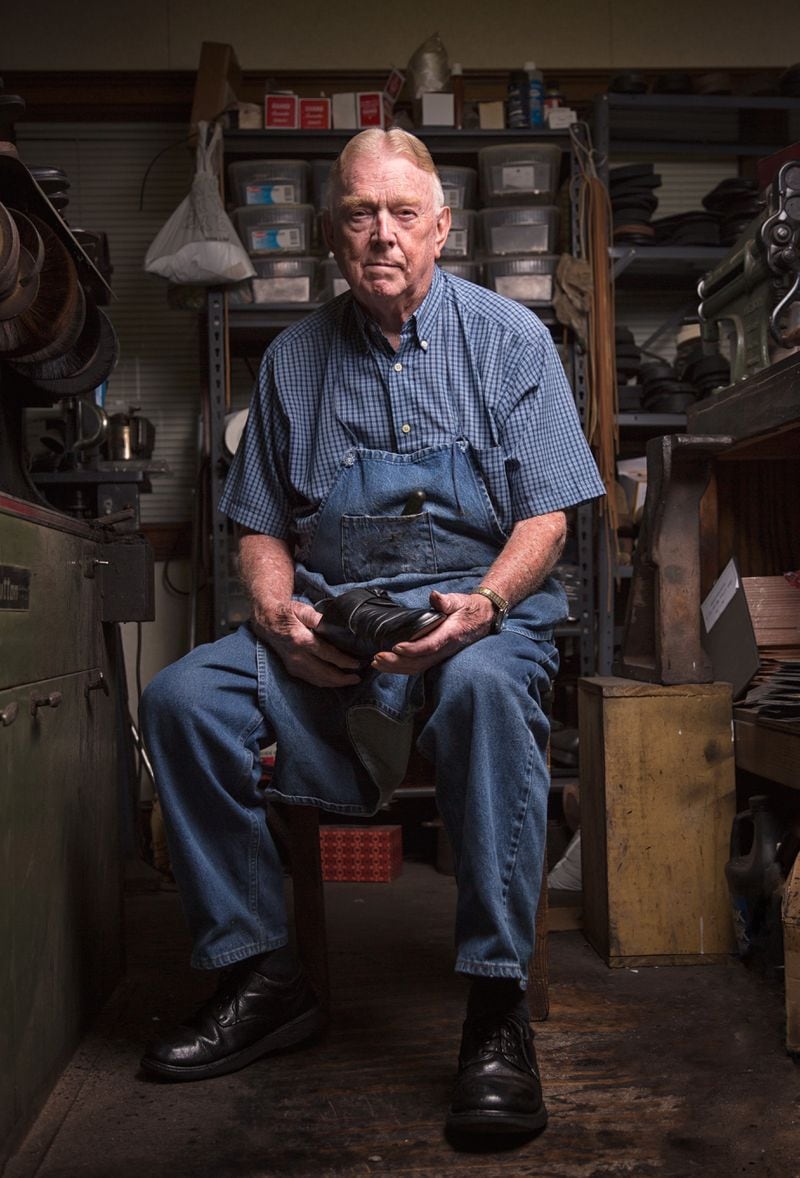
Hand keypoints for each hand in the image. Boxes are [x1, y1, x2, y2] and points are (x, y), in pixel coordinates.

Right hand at [251, 600, 363, 687]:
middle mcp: (296, 656)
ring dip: (335, 683)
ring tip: (350, 680)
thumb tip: (334, 624)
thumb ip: (317, 618)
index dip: (344, 662)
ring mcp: (293, 665)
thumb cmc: (286, 613)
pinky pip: (311, 680)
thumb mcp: (302, 609)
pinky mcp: (291, 669)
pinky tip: (334, 680)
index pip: (327, 655)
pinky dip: (325, 682)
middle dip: (343, 678)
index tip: (357, 664)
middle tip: (358, 677)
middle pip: (324, 673)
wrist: (267, 620)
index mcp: (301, 640)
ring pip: (318, 680)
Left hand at [370, 590, 494, 675]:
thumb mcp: (458, 601)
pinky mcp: (435, 657)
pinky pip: (417, 666)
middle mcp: (444, 649)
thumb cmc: (466, 609)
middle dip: (396, 662)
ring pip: (416, 668)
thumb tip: (435, 597)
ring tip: (376, 662)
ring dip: (395, 668)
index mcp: (449, 634)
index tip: (396, 647)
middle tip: (377, 657)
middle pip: (419, 662)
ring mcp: (440, 655)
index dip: (413, 649)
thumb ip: (446, 601)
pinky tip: (386, 665)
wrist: (480, 620)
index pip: (430, 645)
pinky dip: (400, 668)